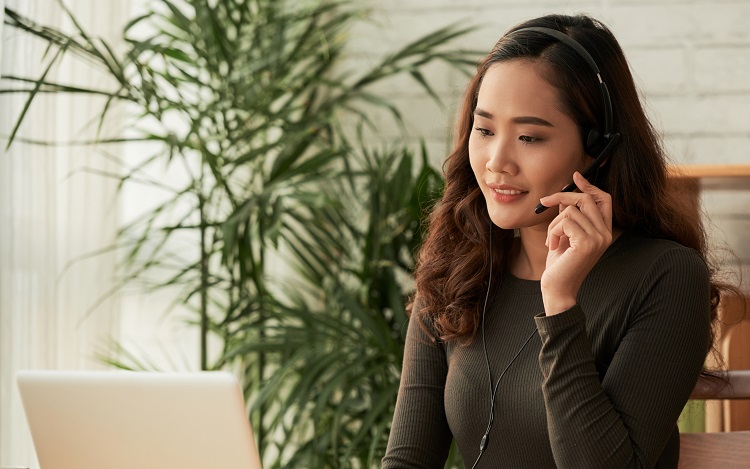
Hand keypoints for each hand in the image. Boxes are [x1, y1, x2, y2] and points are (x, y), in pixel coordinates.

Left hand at [538, 172, 612, 314]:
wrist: (558, 289)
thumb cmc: (560, 264)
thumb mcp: (564, 235)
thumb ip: (568, 217)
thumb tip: (564, 197)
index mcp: (604, 231)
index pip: (604, 199)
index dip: (590, 186)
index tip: (575, 176)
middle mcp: (606, 234)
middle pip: (585, 199)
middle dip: (562, 197)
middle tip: (544, 202)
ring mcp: (599, 238)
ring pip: (570, 210)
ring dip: (553, 223)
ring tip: (552, 240)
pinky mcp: (587, 242)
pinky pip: (564, 221)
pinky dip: (552, 231)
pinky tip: (553, 246)